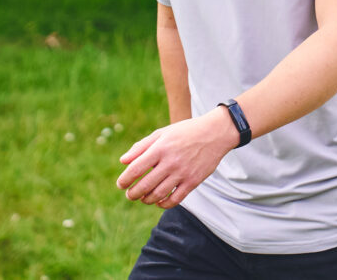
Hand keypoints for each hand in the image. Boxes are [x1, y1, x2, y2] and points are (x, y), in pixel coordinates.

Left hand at [115, 108, 238, 208]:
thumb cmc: (185, 132)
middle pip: (145, 185)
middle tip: (129, 195)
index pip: (136, 169)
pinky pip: (175, 199)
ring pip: (158, 195)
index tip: (121, 184)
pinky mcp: (193, 181)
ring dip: (146, 200)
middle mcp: (171, 162)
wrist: (215, 133)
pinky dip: (164, 204)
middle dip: (133, 194)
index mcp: (160, 148)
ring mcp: (183, 173)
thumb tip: (123, 161)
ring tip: (143, 198)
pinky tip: (159, 202)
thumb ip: (141, 146)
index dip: (125, 180)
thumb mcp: (162, 133)